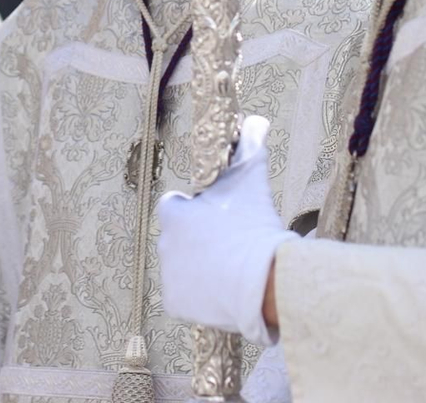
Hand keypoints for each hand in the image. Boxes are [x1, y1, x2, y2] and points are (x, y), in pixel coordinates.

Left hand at [156, 115, 296, 344]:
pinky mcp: (176, 304)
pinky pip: (186, 297)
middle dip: (198, 240)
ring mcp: (168, 277)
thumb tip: (256, 121)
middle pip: (180, 238)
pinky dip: (201, 297)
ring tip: (230, 270)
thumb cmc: (252, 226)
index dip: (195, 210)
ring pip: (183, 268)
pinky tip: (224, 291)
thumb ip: (250, 146)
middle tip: (229, 245)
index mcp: (173, 214)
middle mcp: (162, 244)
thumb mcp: (251, 180)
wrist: (263, 279)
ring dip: (200, 268)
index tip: (217, 216)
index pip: (175, 207)